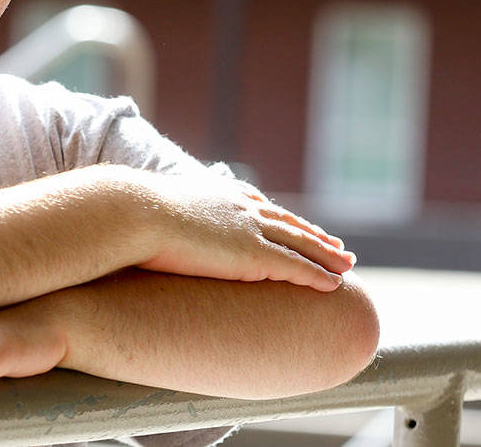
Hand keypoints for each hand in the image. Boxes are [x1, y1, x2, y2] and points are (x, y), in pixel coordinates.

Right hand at [134, 173, 353, 290]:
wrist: (135, 213)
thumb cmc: (133, 215)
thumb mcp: (153, 212)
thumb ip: (163, 219)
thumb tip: (146, 228)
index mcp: (219, 195)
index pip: (262, 207)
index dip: (285, 218)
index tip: (303, 225)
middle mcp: (241, 208)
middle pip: (289, 223)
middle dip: (316, 236)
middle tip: (340, 246)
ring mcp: (250, 230)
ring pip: (301, 244)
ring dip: (327, 256)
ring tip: (348, 265)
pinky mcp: (253, 254)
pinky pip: (296, 266)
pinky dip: (318, 275)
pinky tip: (335, 285)